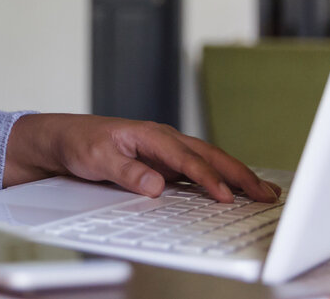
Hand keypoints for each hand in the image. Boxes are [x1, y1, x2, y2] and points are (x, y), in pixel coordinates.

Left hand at [4, 113, 280, 203]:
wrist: (63, 138)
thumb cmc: (79, 143)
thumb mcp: (97, 158)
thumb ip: (127, 171)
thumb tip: (157, 185)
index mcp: (150, 134)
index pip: (186, 158)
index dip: (208, 178)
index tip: (226, 196)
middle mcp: (163, 139)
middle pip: (208, 155)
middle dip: (239, 174)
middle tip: (266, 193)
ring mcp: (166, 150)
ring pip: (208, 161)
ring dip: (236, 175)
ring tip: (263, 192)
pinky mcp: (164, 162)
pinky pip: (198, 169)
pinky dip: (220, 178)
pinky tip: (236, 191)